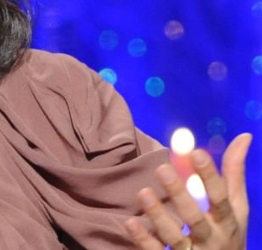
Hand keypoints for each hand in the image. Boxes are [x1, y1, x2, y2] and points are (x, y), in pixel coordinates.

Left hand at [125, 133, 252, 249]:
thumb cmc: (227, 232)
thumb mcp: (235, 207)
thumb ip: (233, 173)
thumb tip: (244, 136)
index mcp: (227, 221)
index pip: (220, 198)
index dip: (209, 176)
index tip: (195, 152)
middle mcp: (211, 238)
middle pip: (195, 217)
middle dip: (179, 194)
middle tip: (162, 168)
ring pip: (174, 237)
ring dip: (158, 215)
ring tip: (143, 192)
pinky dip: (144, 239)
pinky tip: (131, 222)